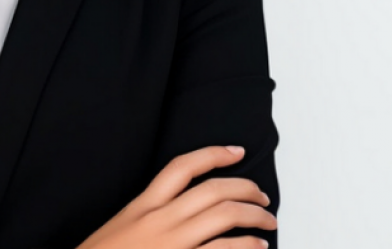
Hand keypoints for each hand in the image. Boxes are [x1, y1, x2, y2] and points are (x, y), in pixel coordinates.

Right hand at [76, 145, 275, 248]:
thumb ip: (150, 215)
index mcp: (143, 206)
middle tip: (262, 195)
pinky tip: (258, 246)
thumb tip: (183, 210)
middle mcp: (159, 220)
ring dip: (254, 215)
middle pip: (212, 190)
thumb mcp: (123, 229)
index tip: (236, 151)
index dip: (213, 154)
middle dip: (245, 188)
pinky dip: (246, 245)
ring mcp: (173, 243)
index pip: (181, 167)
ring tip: (268, 220)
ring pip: (224, 215)